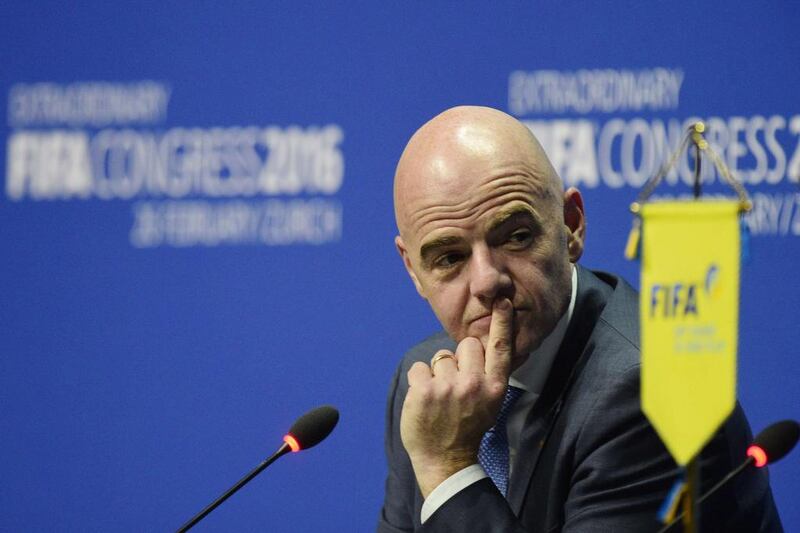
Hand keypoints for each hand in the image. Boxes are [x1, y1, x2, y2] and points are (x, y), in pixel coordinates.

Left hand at [399, 298, 513, 497]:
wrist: (444, 458)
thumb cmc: (467, 427)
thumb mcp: (490, 403)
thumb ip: (488, 376)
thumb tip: (483, 346)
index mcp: (494, 387)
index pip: (500, 348)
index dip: (502, 322)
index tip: (502, 301)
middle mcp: (474, 384)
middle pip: (467, 344)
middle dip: (459, 358)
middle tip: (456, 384)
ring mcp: (448, 387)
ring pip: (441, 357)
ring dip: (437, 373)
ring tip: (440, 398)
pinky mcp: (423, 391)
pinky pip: (419, 367)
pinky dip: (418, 380)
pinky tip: (424, 399)